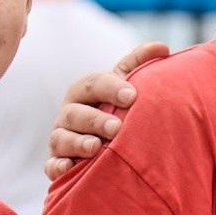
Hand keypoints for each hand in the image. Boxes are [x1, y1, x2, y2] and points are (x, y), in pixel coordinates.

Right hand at [44, 43, 169, 180]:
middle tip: (117, 127)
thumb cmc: (113, 107)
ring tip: (96, 147)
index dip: (110, 88)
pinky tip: (69, 168)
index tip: (132, 97)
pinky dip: (57, 167)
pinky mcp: (57, 162)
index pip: (93, 84)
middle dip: (94, 119)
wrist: (101, 139)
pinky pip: (51, 166)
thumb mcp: (124, 84)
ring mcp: (60, 138)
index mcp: (83, 91)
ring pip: (61, 138)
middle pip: (74, 112)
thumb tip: (164, 47)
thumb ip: (139, 63)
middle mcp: (68, 113)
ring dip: (77, 143)